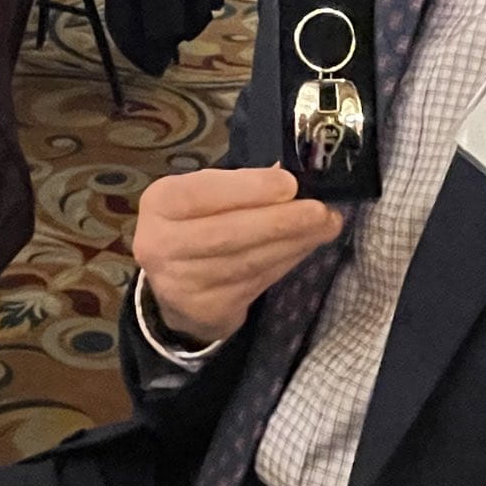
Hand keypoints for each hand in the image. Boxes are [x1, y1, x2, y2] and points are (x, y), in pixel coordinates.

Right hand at [133, 168, 341, 343]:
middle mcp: (160, 244)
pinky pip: (256, 282)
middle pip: (228, 233)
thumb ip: (238, 184)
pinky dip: (286, 262)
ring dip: (293, 243)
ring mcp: (181, 283)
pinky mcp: (205, 309)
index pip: (202, 193)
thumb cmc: (196, 223)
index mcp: (159, 203)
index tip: (289, 184)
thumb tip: (289, 176)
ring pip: (248, 261)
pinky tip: (305, 247)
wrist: (175, 286)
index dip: (248, 189)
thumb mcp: (202, 195)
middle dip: (282, 221)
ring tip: (326, 226)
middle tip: (322, 210)